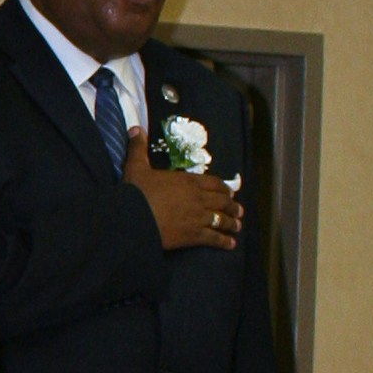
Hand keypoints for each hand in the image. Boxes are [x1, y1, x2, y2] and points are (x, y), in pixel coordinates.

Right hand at [125, 131, 243, 253]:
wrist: (133, 217)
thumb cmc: (136, 192)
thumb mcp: (136, 166)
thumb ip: (138, 148)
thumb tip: (136, 128)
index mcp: (189, 181)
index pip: (214, 183)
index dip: (224, 188)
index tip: (230, 192)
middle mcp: (198, 198)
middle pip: (222, 202)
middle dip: (232, 206)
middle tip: (239, 210)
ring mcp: (199, 217)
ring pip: (222, 220)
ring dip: (232, 223)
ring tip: (237, 226)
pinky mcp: (194, 235)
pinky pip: (214, 238)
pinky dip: (224, 241)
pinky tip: (231, 244)